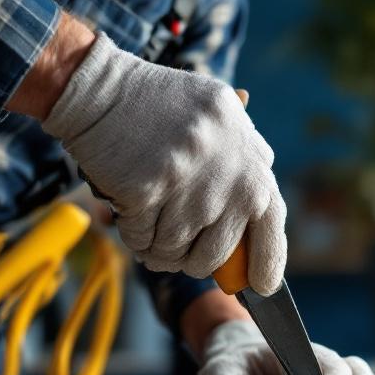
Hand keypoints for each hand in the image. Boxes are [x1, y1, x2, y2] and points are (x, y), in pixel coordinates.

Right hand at [40, 26, 286, 293]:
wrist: (102, 89)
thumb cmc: (158, 105)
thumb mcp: (218, 115)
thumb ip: (243, 157)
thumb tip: (258, 215)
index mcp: (251, 156)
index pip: (272, 222)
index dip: (268, 261)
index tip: (262, 285)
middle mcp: (229, 174)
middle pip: (217, 253)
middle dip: (193, 261)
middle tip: (174, 247)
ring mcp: (191, 185)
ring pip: (175, 253)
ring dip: (157, 248)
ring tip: (146, 220)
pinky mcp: (150, 191)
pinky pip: (142, 242)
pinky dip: (132, 234)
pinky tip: (127, 209)